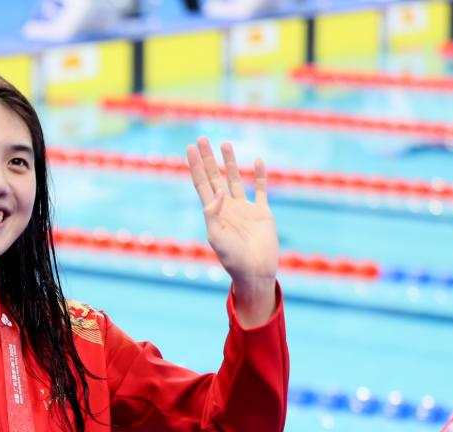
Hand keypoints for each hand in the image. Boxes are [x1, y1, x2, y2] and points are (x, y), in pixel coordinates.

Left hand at [187, 137, 277, 325]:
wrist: (255, 271)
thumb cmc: (232, 258)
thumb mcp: (216, 236)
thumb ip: (212, 213)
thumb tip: (217, 190)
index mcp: (213, 212)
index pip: (201, 183)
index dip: (195, 166)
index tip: (190, 148)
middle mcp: (227, 206)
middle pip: (215, 176)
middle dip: (208, 158)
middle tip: (202, 139)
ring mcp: (244, 208)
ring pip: (235, 178)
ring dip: (230, 161)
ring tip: (225, 143)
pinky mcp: (262, 212)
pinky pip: (261, 189)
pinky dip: (260, 175)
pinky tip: (257, 161)